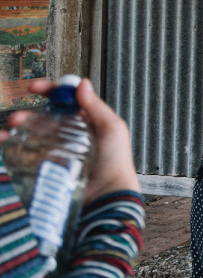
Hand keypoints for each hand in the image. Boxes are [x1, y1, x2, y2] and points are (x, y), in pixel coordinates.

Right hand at [22, 79, 139, 204]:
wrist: (106, 194)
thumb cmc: (116, 162)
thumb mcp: (112, 129)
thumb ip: (96, 106)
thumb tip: (82, 84)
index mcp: (88, 121)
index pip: (66, 100)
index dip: (50, 91)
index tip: (34, 88)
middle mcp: (72, 133)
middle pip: (45, 117)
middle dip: (29, 112)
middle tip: (18, 117)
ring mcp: (59, 150)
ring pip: (33, 133)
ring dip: (19, 127)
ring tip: (11, 128)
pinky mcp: (48, 166)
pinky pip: (28, 153)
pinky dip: (13, 146)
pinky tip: (5, 142)